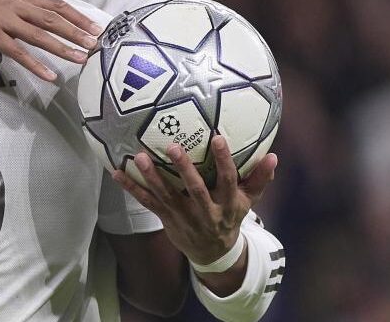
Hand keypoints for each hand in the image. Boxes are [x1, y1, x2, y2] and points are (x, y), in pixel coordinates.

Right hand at [0, 0, 101, 80]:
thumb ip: (14, 6)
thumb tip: (33, 15)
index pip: (54, 4)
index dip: (77, 16)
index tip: (94, 26)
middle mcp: (14, 4)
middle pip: (53, 19)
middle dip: (77, 32)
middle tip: (96, 44)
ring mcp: (3, 20)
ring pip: (40, 35)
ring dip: (63, 48)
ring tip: (80, 59)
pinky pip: (18, 52)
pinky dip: (36, 65)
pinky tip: (49, 75)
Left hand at [113, 136, 277, 265]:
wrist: (212, 252)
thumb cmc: (230, 216)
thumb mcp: (249, 201)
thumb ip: (259, 179)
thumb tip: (273, 156)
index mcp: (227, 204)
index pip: (228, 180)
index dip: (224, 161)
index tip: (218, 138)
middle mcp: (205, 211)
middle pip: (195, 189)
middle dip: (184, 169)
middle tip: (173, 147)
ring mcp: (183, 216)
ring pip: (166, 196)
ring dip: (152, 177)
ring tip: (140, 158)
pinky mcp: (166, 218)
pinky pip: (147, 203)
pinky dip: (131, 188)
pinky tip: (117, 173)